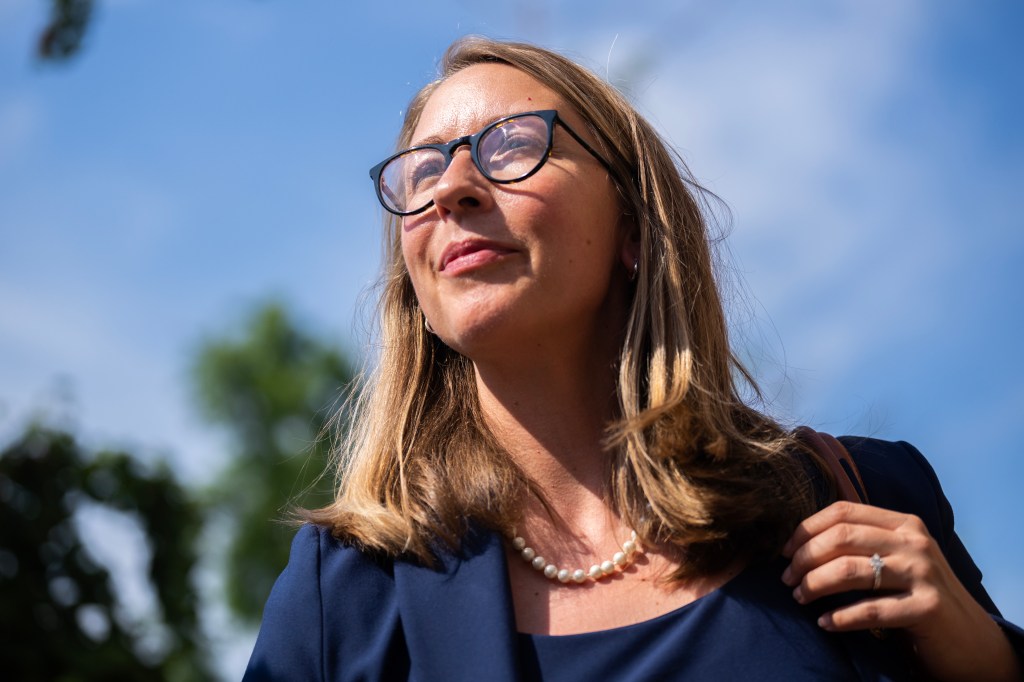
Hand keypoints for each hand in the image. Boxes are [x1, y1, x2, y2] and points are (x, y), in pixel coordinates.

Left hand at [781, 501, 1019, 681]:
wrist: (969, 639)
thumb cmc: (918, 595)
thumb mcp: (896, 558)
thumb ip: (863, 543)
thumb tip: (801, 542)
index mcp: (903, 523)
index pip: (843, 511)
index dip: (807, 529)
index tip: (785, 551)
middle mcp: (914, 542)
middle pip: (842, 537)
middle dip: (805, 558)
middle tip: (787, 579)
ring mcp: (923, 573)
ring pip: (850, 570)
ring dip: (815, 584)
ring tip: (800, 597)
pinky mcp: (927, 608)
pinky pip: (870, 609)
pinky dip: (840, 616)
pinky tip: (824, 623)